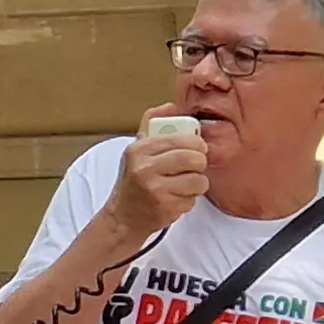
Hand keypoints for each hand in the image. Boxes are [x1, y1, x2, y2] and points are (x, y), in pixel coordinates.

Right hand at [105, 106, 210, 233]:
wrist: (123, 217)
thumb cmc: (134, 181)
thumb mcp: (136, 150)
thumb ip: (153, 125)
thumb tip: (172, 106)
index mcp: (138, 149)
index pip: (181, 139)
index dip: (196, 143)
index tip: (197, 148)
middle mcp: (144, 168)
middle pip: (192, 158)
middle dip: (200, 162)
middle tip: (197, 165)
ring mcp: (154, 189)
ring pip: (197, 179)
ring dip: (198, 182)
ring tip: (187, 183)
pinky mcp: (164, 208)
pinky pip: (192, 199)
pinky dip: (190, 199)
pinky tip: (177, 198)